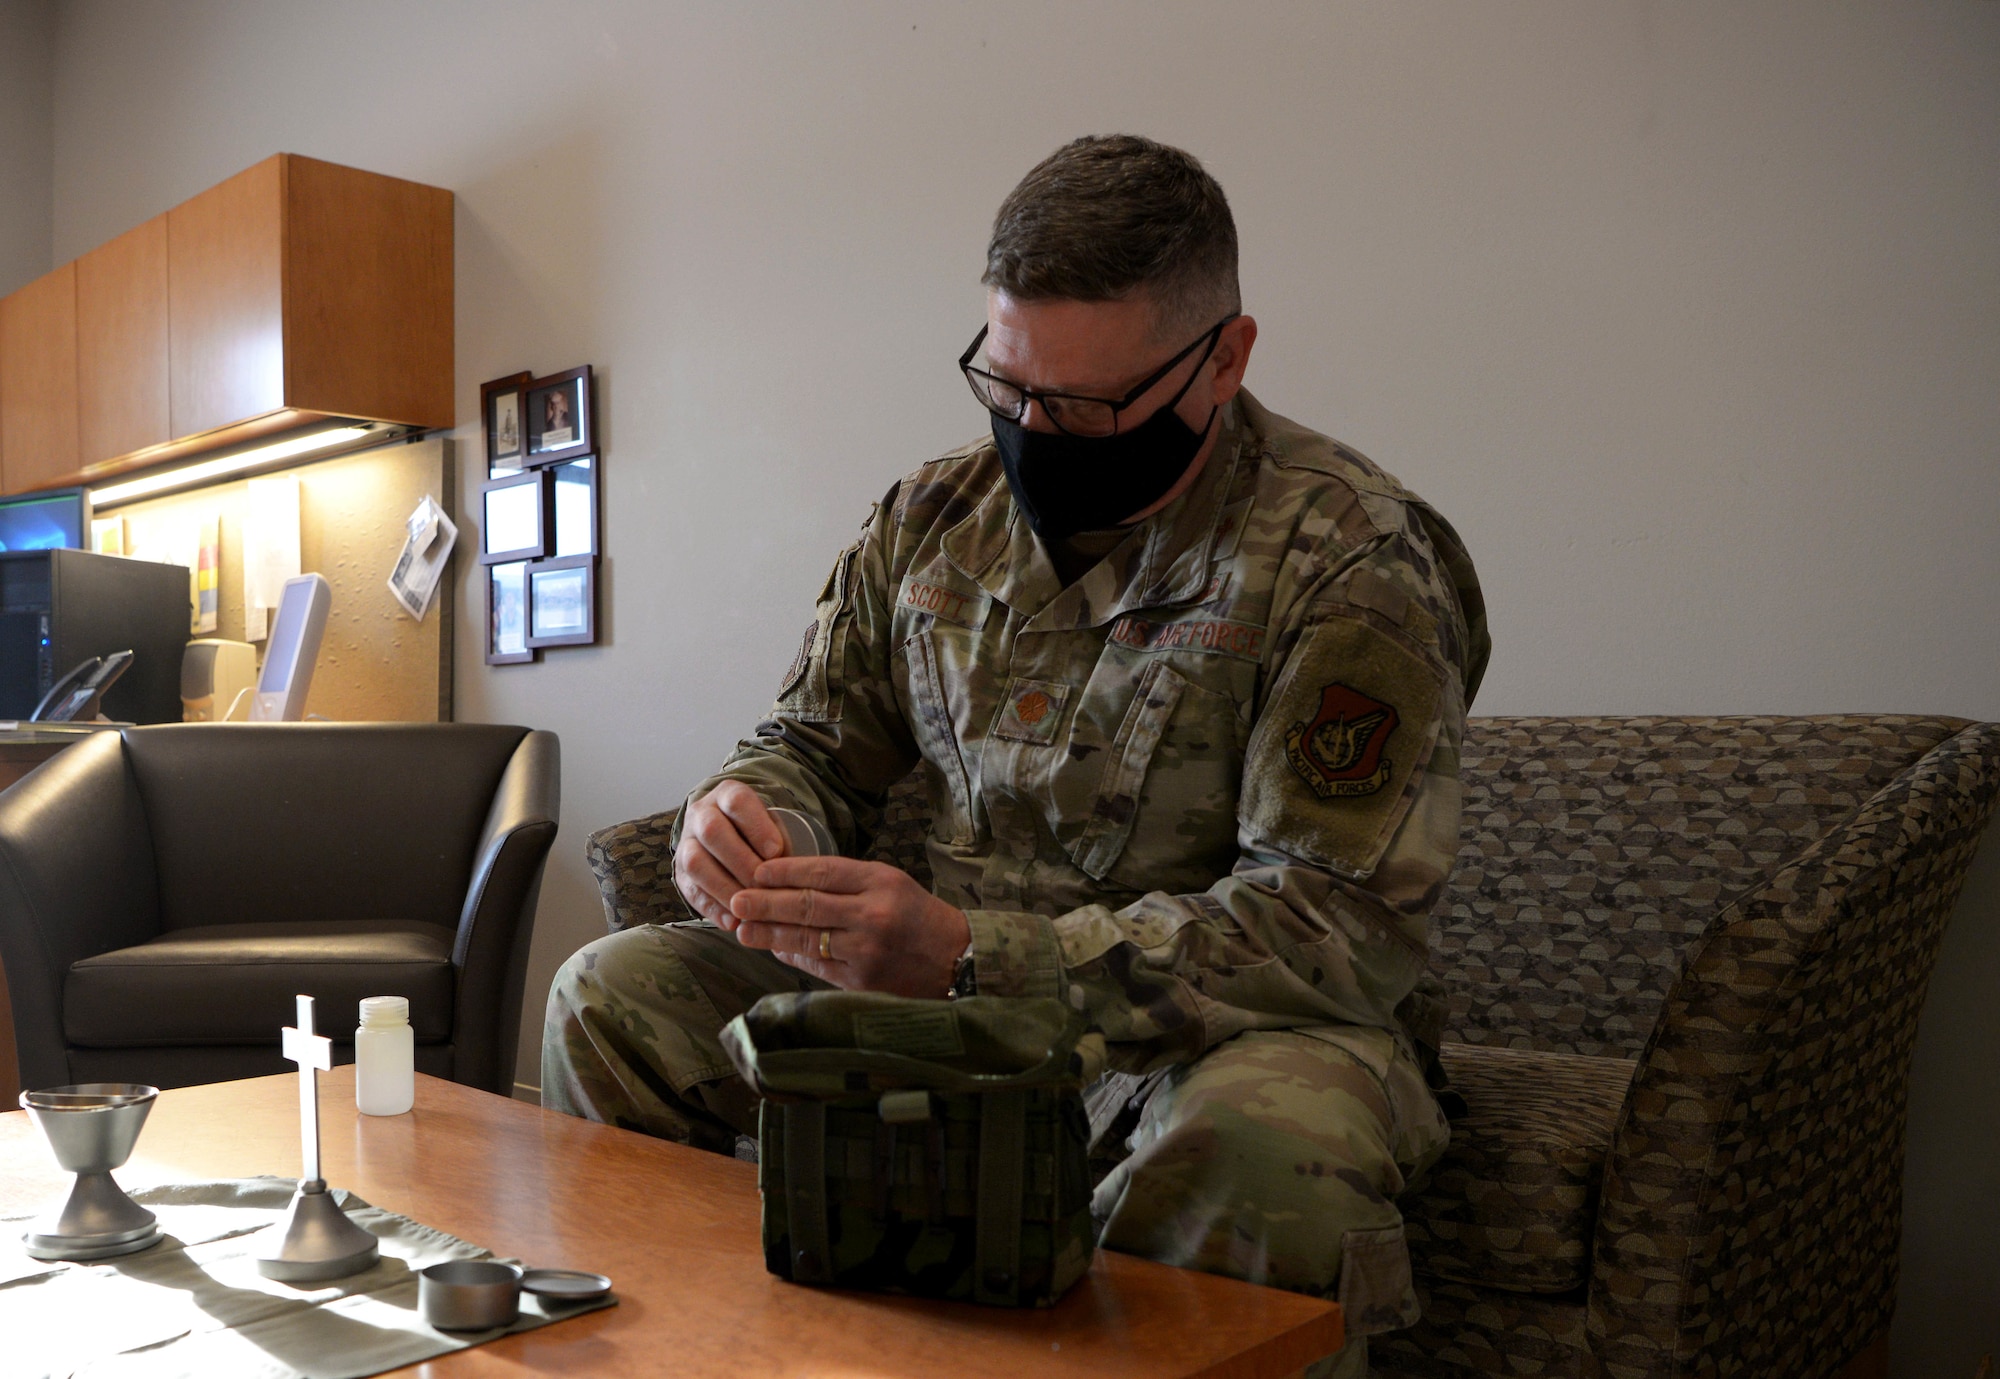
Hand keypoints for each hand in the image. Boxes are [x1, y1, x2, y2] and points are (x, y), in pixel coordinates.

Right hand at [673, 781, 789, 930]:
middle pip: (713, 832)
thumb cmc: (761, 833)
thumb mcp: (772, 824)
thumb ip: (779, 841)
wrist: (730, 835)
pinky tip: (733, 922)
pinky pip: (690, 891)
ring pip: (696, 862)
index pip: (738, 803)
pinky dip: (712, 909)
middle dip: (740, 861)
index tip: (776, 852)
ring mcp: (687, 843)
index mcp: (727, 795)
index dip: (757, 827)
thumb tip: (790, 872)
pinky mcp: (680, 872)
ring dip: (724, 888)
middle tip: (763, 885)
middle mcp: (702, 814)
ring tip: (748, 908)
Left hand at [730, 855, 970, 997]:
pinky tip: (773, 949)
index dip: (784, 872)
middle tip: (737, 900)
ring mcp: (865, 950)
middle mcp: (872, 913)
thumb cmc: (920, 919)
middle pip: (807, 905)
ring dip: (769, 933)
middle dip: (766, 903)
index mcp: (881, 881)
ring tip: (742, 928)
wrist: (957, 963)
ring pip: (805, 938)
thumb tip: (790, 886)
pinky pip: (816, 966)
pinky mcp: (861, 981)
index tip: (757, 872)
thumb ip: (847, 882)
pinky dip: (792, 956)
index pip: (822, 871)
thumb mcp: (892, 884)